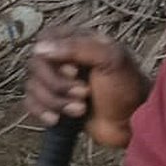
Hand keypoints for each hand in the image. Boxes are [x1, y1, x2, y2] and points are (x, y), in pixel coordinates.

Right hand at [27, 29, 149, 148]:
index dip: (54, 60)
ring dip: (55, 102)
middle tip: (84, 94)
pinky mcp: (54, 103)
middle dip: (58, 85)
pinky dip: (40, 112)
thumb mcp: (109, 59)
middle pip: (35, 66)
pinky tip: (57, 120)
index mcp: (72, 40)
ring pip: (33, 86)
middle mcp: (60, 58)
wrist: (135, 125)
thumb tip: (39, 49)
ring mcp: (56, 82)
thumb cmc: (126, 87)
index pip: (43, 41)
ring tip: (80, 110)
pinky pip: (31, 103)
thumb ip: (76, 48)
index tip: (75, 72)